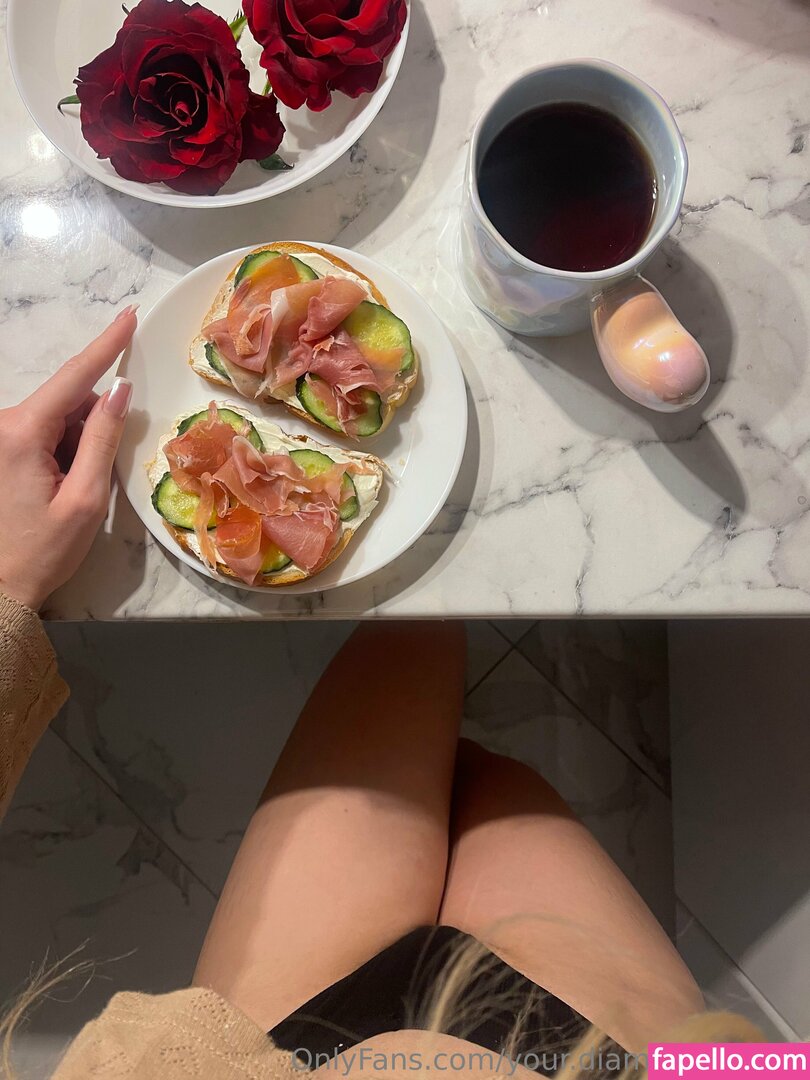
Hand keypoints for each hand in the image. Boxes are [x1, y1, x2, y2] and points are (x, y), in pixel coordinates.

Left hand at [0, 307, 137, 610]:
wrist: (0, 588)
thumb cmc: (44, 551)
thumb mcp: (85, 499)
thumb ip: (102, 439)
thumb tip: (118, 392)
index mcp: (21, 433)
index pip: (73, 377)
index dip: (106, 345)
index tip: (129, 315)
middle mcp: (2, 426)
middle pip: (66, 400)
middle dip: (92, 424)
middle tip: (92, 477)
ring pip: (57, 418)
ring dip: (77, 442)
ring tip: (70, 492)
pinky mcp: (0, 449)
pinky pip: (43, 433)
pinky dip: (63, 450)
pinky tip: (59, 488)